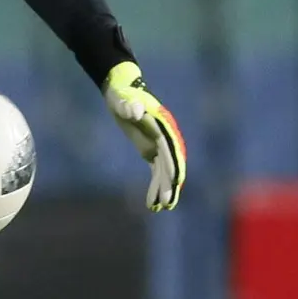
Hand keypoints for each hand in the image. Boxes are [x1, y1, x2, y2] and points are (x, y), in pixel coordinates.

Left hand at [103, 61, 186, 210]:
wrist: (121, 90)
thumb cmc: (122, 93)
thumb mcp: (122, 98)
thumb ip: (128, 104)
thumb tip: (134, 110)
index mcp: (162, 124)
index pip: (171, 148)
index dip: (174, 164)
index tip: (176, 181)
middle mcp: (165, 136)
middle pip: (171, 163)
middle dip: (170, 183)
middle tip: (167, 204)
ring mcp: (159, 144)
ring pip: (165, 171)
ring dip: (164, 189)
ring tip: (160, 208)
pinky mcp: (151, 150)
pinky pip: (156, 171)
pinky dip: (155, 186)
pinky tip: (152, 203)